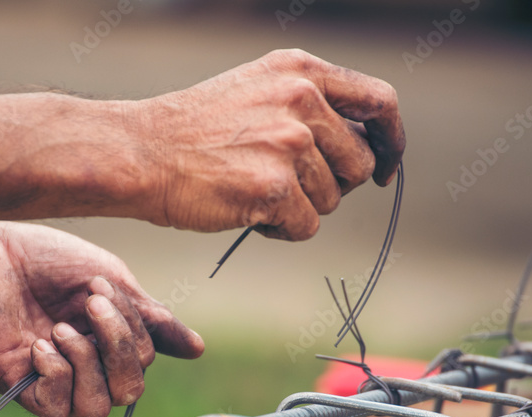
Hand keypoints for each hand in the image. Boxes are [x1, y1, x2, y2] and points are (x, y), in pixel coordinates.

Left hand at [0, 222, 203, 416]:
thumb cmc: (46, 259)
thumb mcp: (111, 283)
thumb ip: (150, 318)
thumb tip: (198, 349)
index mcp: (108, 344)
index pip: (144, 363)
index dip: (132, 330)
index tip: (99, 287)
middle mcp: (84, 367)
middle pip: (127, 393)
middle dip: (118, 348)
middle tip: (90, 305)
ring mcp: (51, 380)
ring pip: (94, 409)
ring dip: (87, 363)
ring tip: (61, 327)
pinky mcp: (17, 387)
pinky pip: (54, 410)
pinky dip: (56, 376)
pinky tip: (39, 344)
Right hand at [132, 48, 404, 240]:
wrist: (140, 153)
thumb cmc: (194, 131)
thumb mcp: (258, 90)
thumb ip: (310, 105)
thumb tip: (362, 149)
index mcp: (301, 71)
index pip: (380, 102)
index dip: (391, 142)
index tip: (383, 169)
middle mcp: (302, 100)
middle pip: (358, 163)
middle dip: (330, 185)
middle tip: (285, 184)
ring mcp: (289, 143)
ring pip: (331, 200)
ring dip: (299, 207)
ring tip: (252, 190)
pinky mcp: (275, 187)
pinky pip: (306, 227)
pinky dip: (280, 230)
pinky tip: (247, 211)